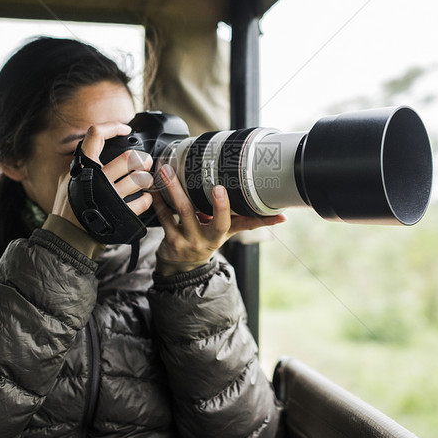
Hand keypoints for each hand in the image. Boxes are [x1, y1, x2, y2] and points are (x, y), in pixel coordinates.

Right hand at [52, 123, 153, 228]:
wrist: (69, 235)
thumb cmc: (70, 206)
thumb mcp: (69, 178)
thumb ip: (82, 162)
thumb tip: (94, 144)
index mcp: (83, 167)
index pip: (96, 135)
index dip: (113, 127)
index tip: (125, 129)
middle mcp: (97, 180)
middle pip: (128, 158)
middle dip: (142, 159)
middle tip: (145, 162)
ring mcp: (110, 197)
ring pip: (140, 179)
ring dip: (146, 179)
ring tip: (145, 180)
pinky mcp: (120, 214)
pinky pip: (143, 202)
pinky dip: (147, 199)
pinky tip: (143, 198)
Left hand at [152, 164, 285, 275]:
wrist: (183, 265)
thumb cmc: (209, 240)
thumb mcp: (230, 232)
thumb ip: (253, 222)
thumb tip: (284, 217)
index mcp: (220, 234)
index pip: (227, 221)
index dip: (224, 207)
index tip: (221, 189)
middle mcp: (202, 237)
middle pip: (195, 213)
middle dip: (180, 188)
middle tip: (191, 173)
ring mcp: (184, 239)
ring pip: (177, 212)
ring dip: (171, 190)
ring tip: (167, 171)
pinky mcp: (169, 239)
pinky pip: (163, 218)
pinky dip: (158, 202)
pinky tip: (154, 187)